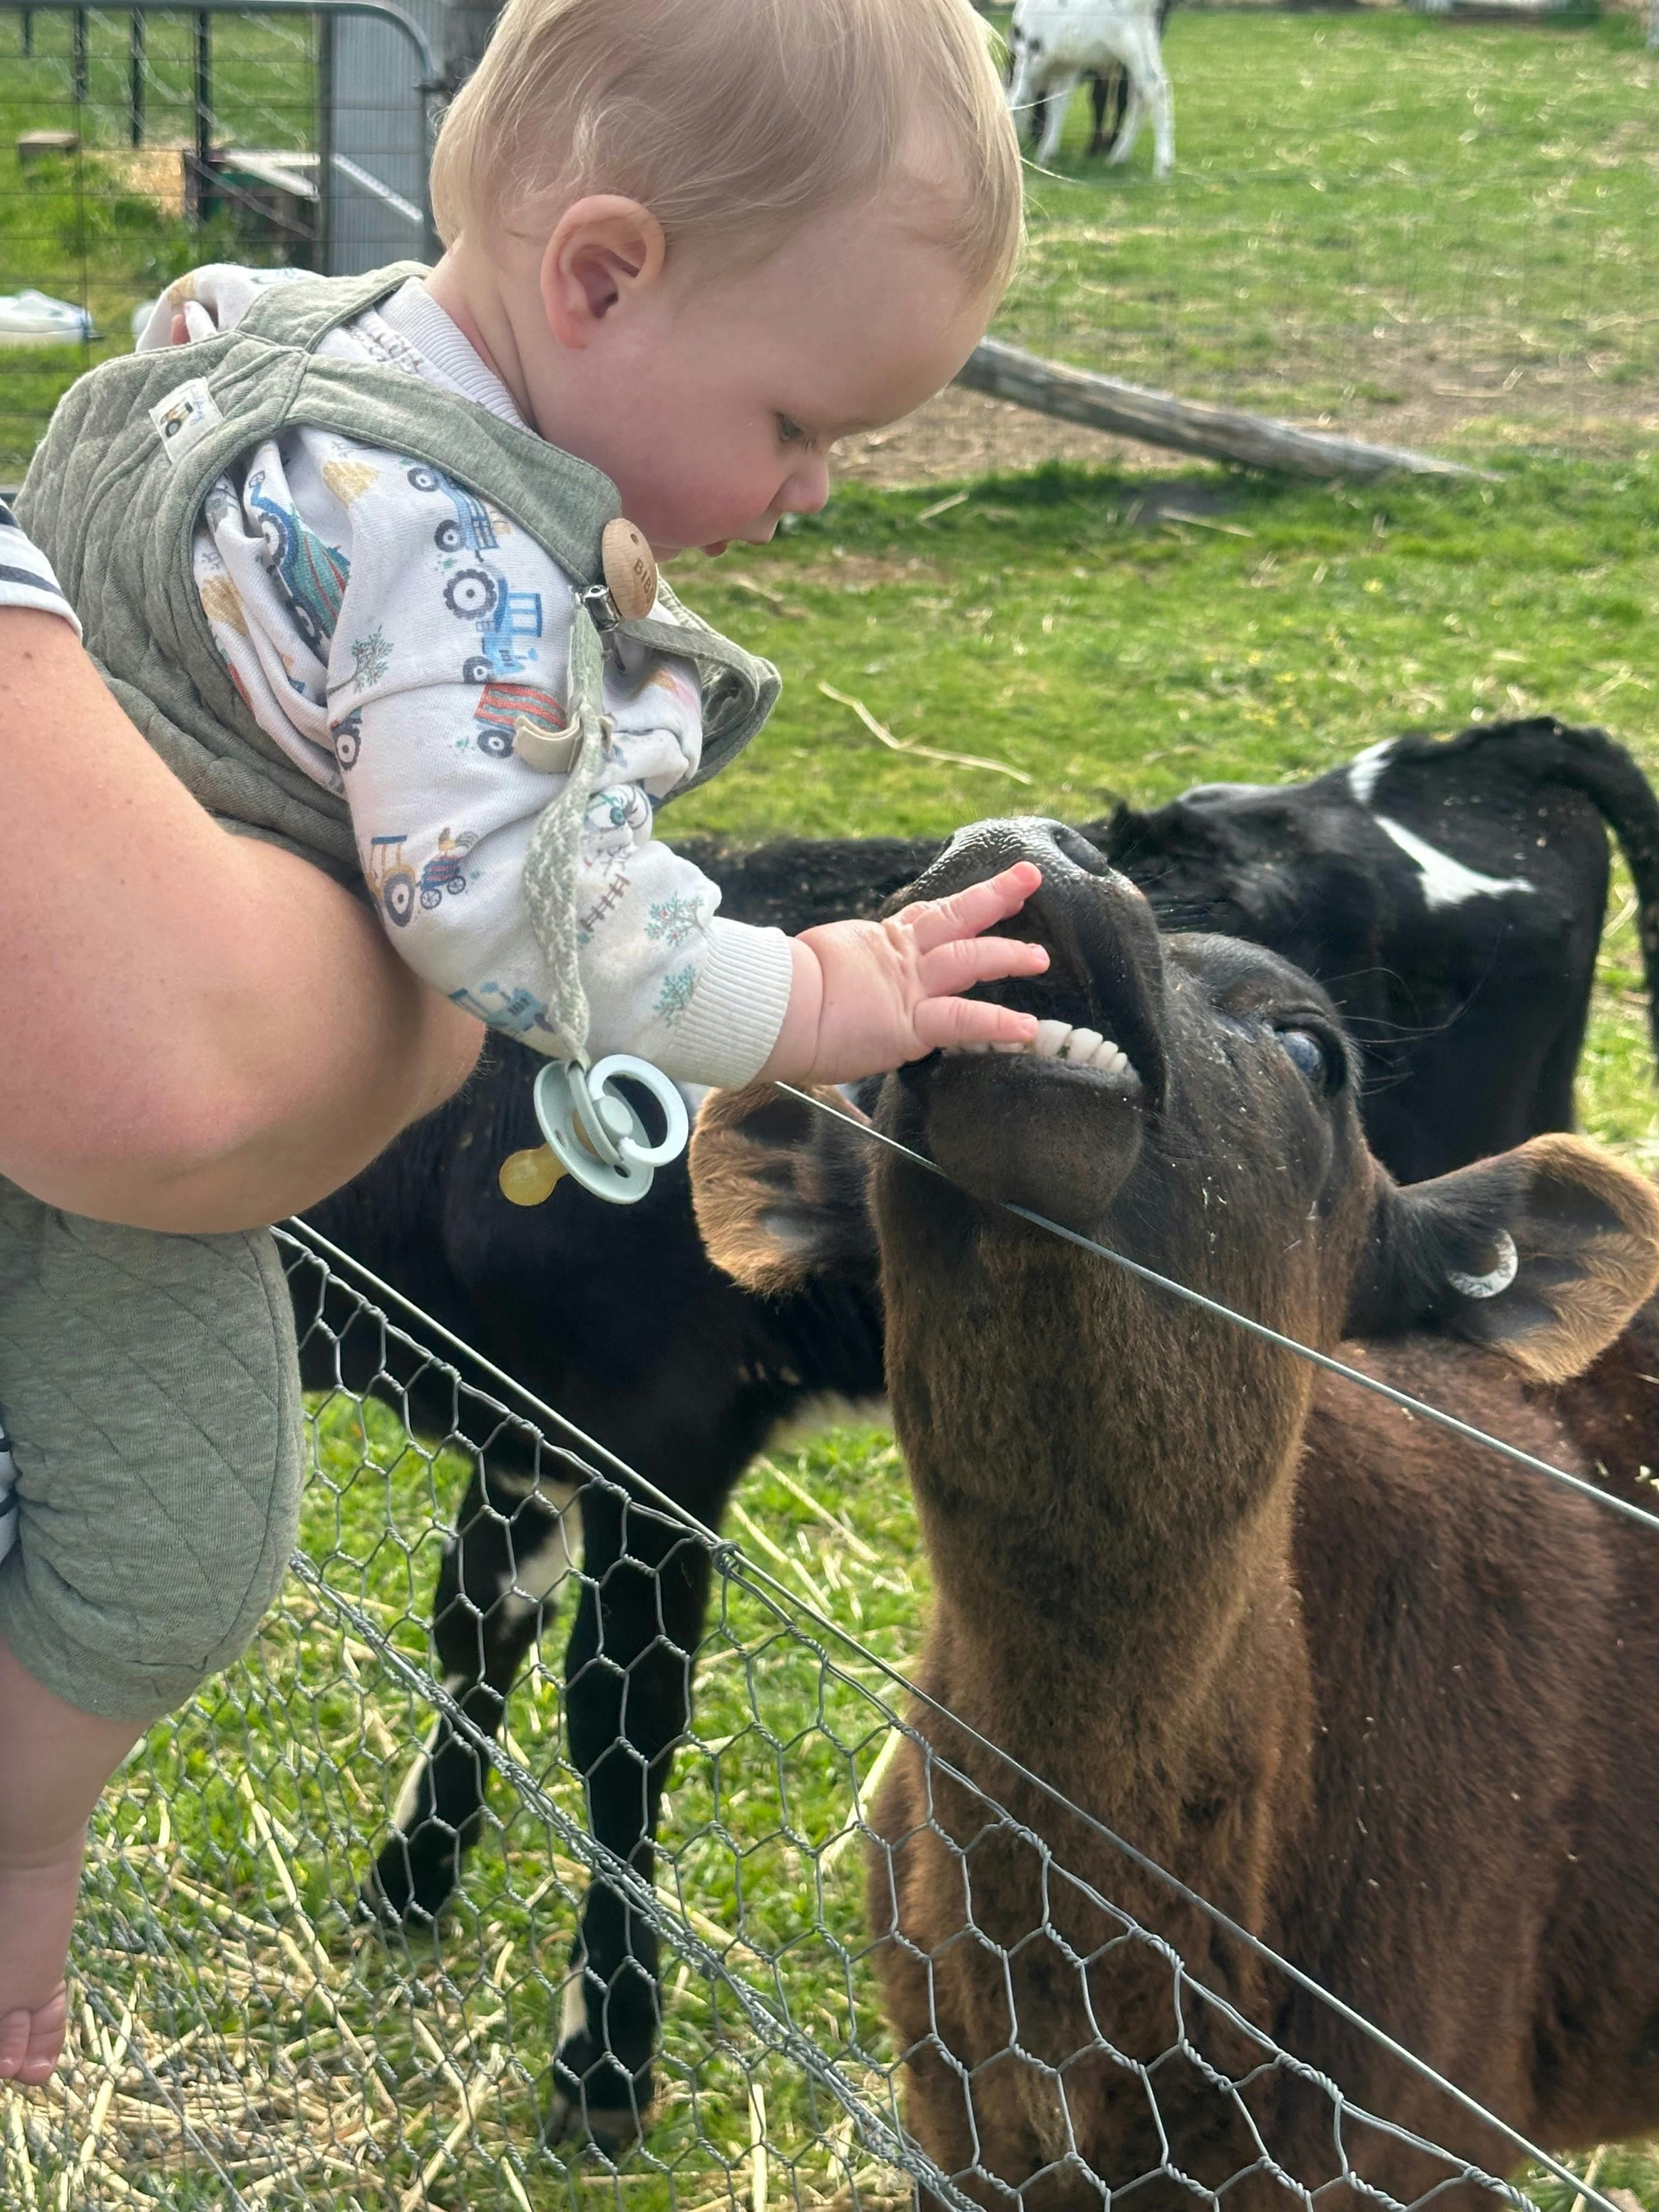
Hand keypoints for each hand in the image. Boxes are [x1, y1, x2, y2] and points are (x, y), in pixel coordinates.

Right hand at [758, 862, 1047, 1085]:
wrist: (770, 1007)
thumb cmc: (779, 996)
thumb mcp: (814, 971)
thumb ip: (837, 974)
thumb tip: (826, 987)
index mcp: (875, 944)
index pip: (925, 920)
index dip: (960, 905)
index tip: (987, 896)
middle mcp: (899, 959)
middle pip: (955, 917)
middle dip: (994, 897)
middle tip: (1027, 879)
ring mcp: (908, 987)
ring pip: (968, 958)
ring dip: (1008, 956)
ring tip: (1040, 958)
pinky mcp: (911, 1022)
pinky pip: (962, 1019)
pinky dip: (997, 1023)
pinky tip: (1026, 1027)